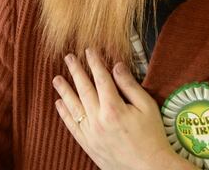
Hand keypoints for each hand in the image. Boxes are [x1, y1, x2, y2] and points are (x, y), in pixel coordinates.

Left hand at [53, 49, 191, 169]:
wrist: (148, 168)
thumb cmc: (152, 136)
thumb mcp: (147, 106)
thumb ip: (130, 85)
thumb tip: (117, 66)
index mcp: (114, 108)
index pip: (101, 79)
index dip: (94, 63)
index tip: (89, 51)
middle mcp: (98, 119)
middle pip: (84, 89)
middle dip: (76, 71)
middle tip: (68, 58)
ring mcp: (91, 133)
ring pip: (74, 107)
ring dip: (64, 91)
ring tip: (57, 78)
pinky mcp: (88, 144)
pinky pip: (72, 126)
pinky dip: (64, 113)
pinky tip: (59, 103)